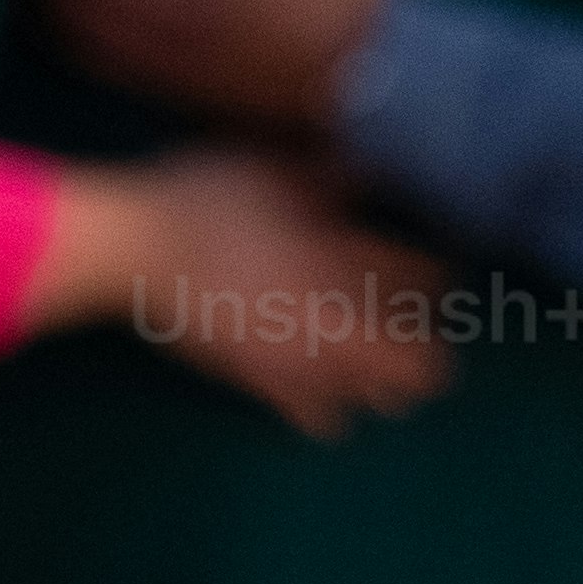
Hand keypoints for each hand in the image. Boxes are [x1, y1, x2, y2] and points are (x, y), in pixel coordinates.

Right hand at [40, 151, 460, 437]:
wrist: (138, 246)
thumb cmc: (205, 196)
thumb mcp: (274, 169)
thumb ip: (328, 177)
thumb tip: (372, 169)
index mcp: (342, 254)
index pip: (418, 278)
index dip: (438, 282)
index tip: (444, 277)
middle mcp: (333, 312)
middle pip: (409, 357)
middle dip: (424, 355)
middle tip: (428, 349)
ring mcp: (296, 354)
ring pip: (368, 392)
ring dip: (383, 387)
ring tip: (389, 384)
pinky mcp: (257, 380)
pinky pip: (311, 413)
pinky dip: (328, 414)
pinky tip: (334, 414)